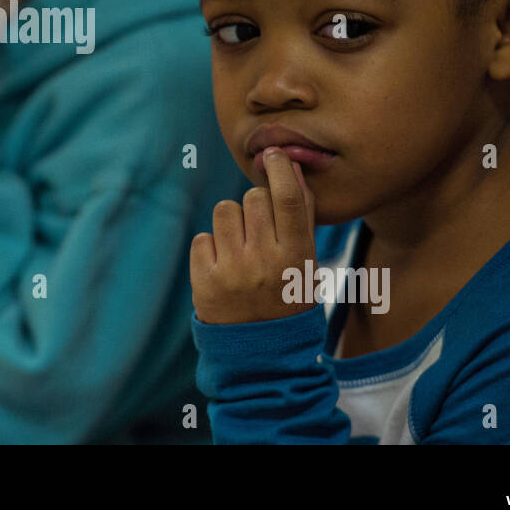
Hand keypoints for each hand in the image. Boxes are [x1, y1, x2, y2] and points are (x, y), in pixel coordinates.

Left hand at [190, 148, 317, 324]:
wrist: (259, 354)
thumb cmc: (287, 297)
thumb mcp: (307, 263)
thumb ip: (302, 216)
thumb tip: (291, 167)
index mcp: (297, 257)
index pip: (289, 198)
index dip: (281, 169)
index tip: (274, 155)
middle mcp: (265, 262)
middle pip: (254, 198)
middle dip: (256, 204)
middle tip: (260, 230)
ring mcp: (232, 272)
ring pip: (225, 211)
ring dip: (232, 221)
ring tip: (241, 247)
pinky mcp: (204, 281)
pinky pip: (202, 237)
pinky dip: (212, 246)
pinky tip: (224, 266)